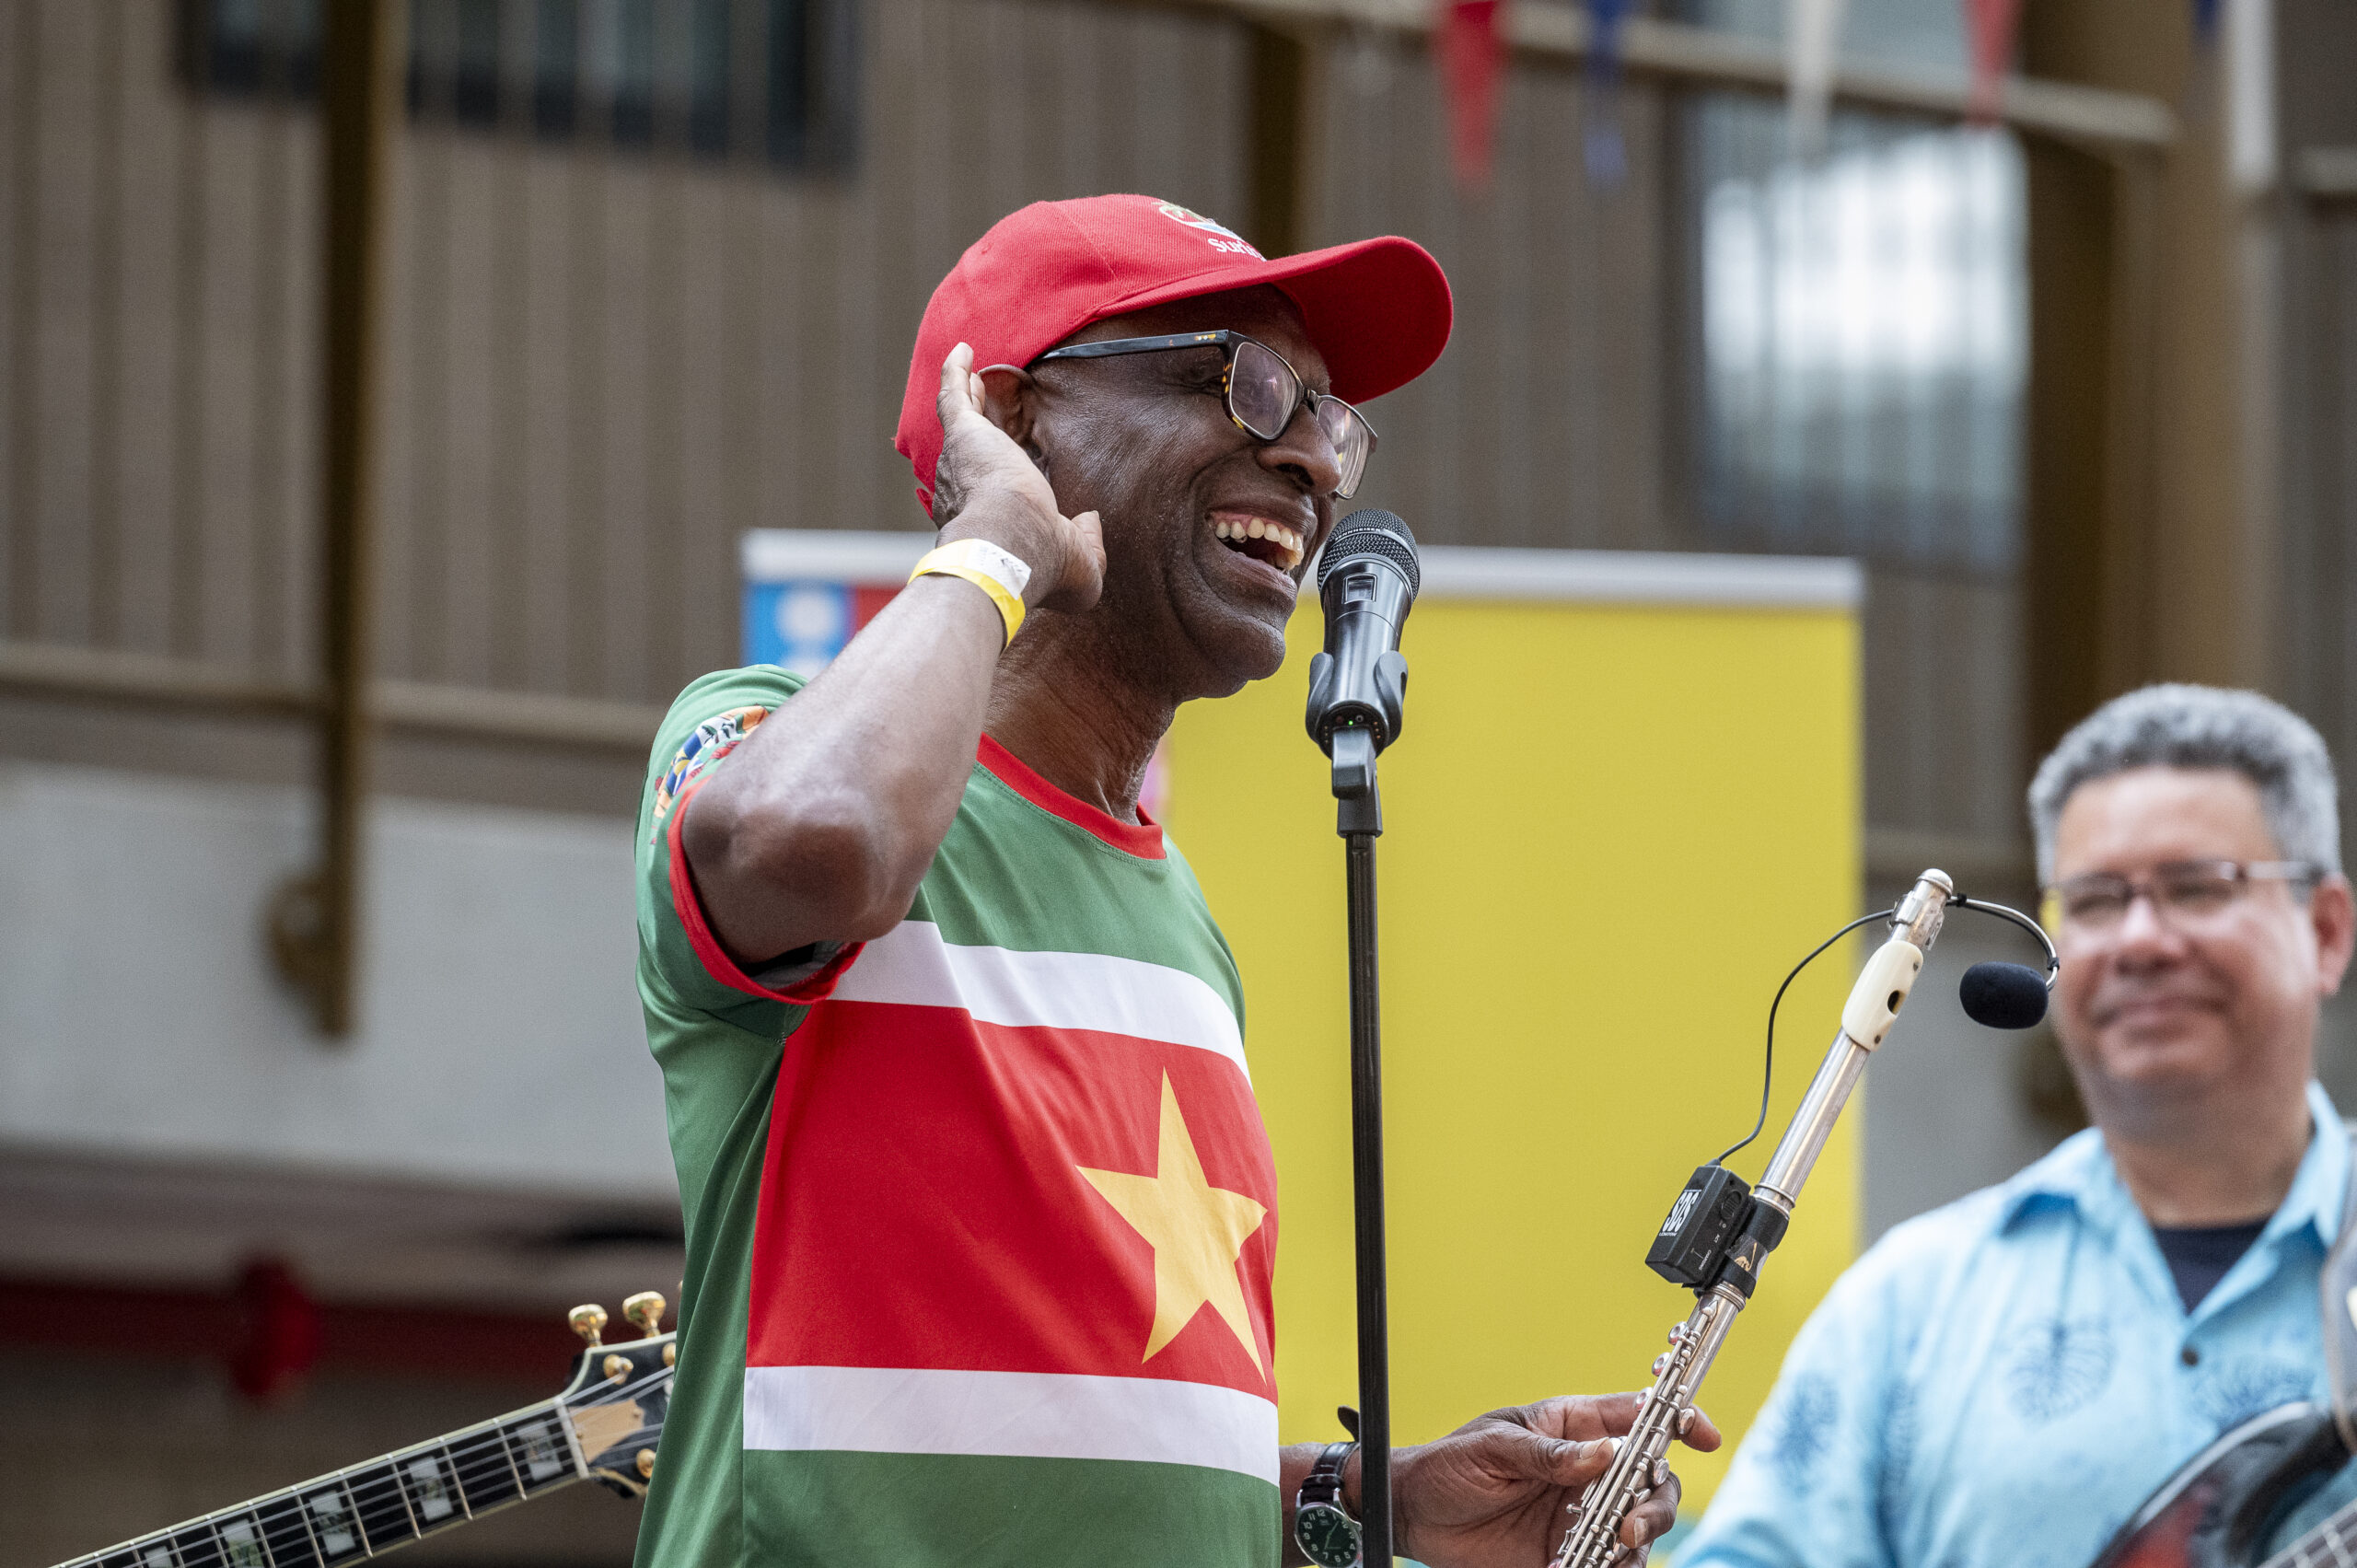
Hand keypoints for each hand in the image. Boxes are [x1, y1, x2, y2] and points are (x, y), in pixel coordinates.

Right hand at [930, 342, 1104, 613]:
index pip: (986, 502)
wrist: (1011, 546)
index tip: (996, 479)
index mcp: (987, 525)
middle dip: (969, 437)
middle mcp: (963, 494)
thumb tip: (1091, 519)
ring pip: (960, 422)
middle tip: (974, 410)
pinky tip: (964, 351)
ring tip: (968, 377)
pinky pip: (954, 394)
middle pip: (966, 458)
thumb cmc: (1040, 564)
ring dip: (964, 398)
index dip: (990, 489)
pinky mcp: (964, 433)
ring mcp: (960, 461)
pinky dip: (956, 372)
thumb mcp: (1082, 566)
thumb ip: (1088, 542)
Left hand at [1388, 1393, 1720, 1567]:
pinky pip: (1609, 1565)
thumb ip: (1549, 1452)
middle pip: (1652, 1482)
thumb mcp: (1495, 1447)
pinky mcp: (1570, 1554)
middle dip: (1655, 1503)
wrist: (1415, 1517)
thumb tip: (1605, 1452)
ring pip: (1638, 1530)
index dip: (1677, 1421)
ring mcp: (1583, 1515)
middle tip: (1628, 1525)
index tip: (1704, 1435)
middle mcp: (1588, 1472)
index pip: (1636, 1418)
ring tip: (1602, 1552)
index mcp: (1573, 1429)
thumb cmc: (1451, 1466)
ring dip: (1634, 1543)